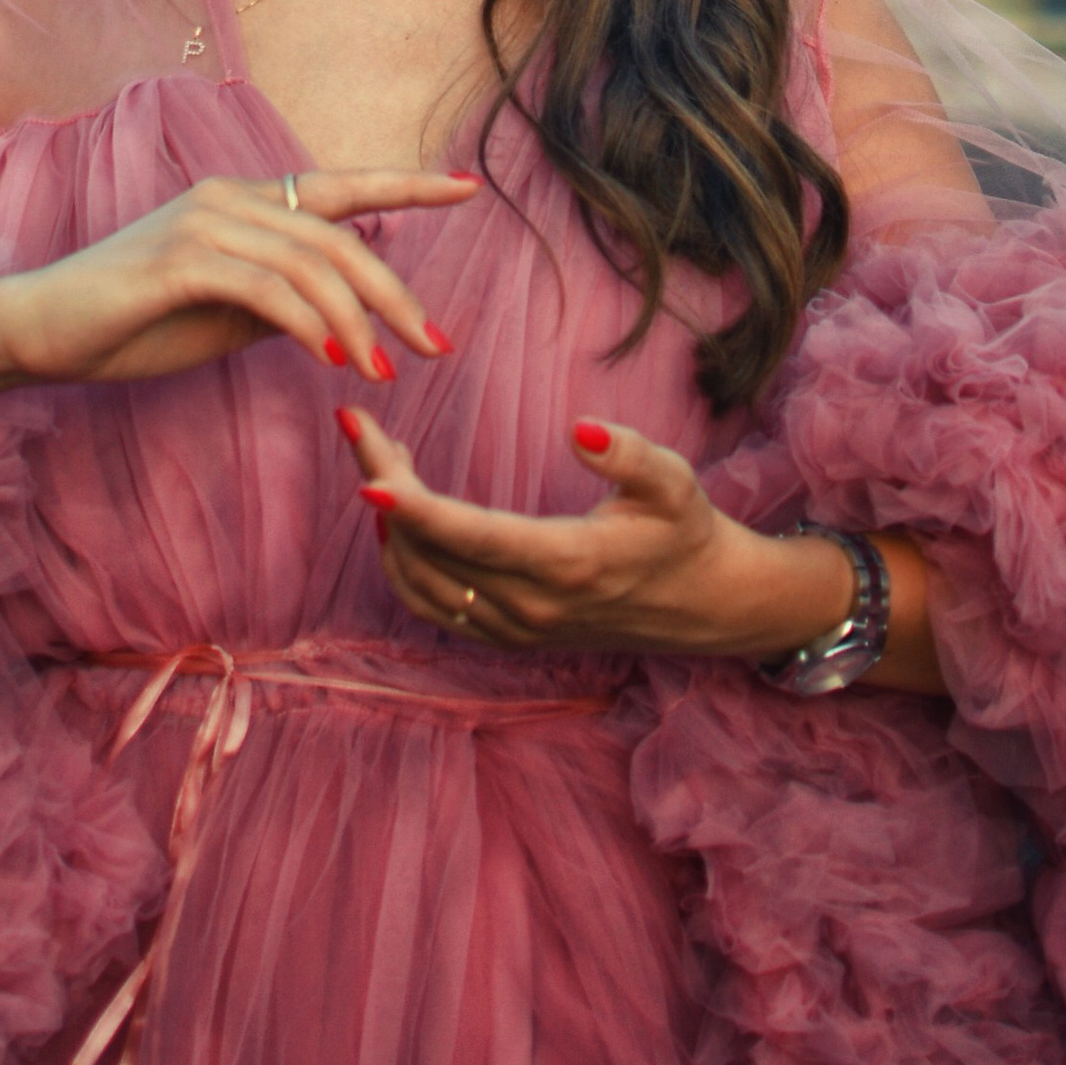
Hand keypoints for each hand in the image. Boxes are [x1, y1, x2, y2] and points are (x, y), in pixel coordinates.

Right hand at [0, 171, 471, 477]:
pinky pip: (266, 288)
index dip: (408, 184)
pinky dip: (308, 323)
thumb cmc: (129, 324)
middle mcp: (230, 198)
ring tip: (386, 372)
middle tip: (435, 345)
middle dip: (396, 294)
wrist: (37, 329)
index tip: (468, 188)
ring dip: (358, 320)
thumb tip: (343, 309)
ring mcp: (204, 224)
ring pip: (312, 261)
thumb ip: (280, 299)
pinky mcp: (180, 261)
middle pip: (341, 235)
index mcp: (244, 202)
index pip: (342, 185)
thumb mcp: (222, 313)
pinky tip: (332, 358)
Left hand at [340, 409, 871, 664]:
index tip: (369, 475)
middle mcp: (532, 606)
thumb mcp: (674, 483)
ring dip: (389, 524)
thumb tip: (579, 427)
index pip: (471, 537)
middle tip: (360, 427)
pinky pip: (434, 608)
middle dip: (385, 487)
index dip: (416, 508)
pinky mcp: (509, 637)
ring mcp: (516, 629)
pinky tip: (399, 517)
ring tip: (378, 459)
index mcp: (566, 563)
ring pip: (421, 584)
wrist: (705, 605)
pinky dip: (403, 562)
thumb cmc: (686, 531)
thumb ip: (629, 455)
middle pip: (431, 552)